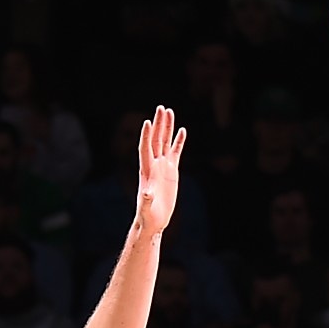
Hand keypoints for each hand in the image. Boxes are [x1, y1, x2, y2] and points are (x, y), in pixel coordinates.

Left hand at [134, 106, 185, 229]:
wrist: (154, 220)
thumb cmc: (148, 216)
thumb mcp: (146, 209)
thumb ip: (146, 201)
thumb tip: (146, 194)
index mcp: (146, 171)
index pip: (146, 148)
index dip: (147, 136)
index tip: (148, 122)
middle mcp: (154, 165)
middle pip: (156, 140)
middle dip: (159, 124)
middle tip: (161, 108)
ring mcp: (163, 166)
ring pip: (165, 142)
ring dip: (167, 127)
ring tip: (170, 111)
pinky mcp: (171, 171)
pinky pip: (175, 152)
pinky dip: (178, 141)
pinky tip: (182, 130)